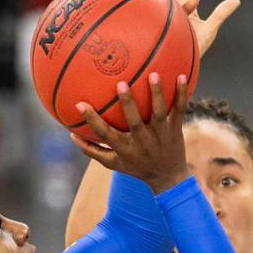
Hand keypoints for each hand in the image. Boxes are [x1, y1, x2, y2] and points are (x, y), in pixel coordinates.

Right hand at [70, 73, 189, 193]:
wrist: (168, 178)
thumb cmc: (136, 166)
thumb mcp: (113, 163)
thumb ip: (92, 150)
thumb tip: (70, 135)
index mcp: (125, 148)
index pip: (105, 134)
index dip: (92, 120)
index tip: (80, 104)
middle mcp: (142, 141)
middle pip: (134, 122)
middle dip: (127, 104)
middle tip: (120, 84)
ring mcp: (160, 135)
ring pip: (159, 113)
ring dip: (157, 94)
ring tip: (153, 74)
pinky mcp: (175, 129)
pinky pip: (179, 110)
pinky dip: (181, 94)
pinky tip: (181, 76)